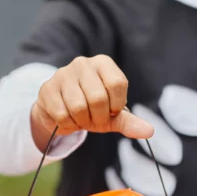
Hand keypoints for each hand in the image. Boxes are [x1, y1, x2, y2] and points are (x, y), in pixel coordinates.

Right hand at [30, 55, 153, 151]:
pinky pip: (62, 114)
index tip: (111, 110)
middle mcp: (83, 63)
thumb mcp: (113, 115)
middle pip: (98, 97)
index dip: (116, 105)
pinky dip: (68, 124)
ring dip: (83, 121)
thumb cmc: (92, 110)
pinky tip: (68, 118)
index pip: (117, 84)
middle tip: (95, 118)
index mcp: (104, 64)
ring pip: (78, 106)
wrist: (60, 111)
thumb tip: (150, 132)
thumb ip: (130, 122)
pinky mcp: (47, 88)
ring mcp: (62, 74)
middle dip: (99, 116)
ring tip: (81, 118)